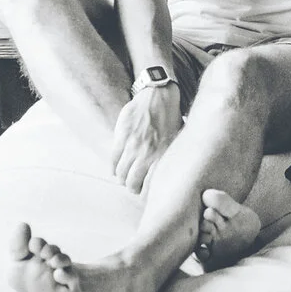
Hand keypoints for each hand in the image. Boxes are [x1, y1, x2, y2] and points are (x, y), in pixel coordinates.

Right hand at [109, 68, 184, 191]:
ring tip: (125, 177)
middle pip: (132, 183)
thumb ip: (170, 159)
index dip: (146, 195)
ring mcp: (133, 145)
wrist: (158, 96)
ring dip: (122, 178)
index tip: (145, 195)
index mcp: (163, 156)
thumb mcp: (176, 140)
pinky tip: (116, 169)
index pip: (151, 186)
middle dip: (132, 188)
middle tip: (134, 187)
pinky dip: (113, 168)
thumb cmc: (170, 119)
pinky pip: (113, 159)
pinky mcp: (121, 136)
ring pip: (121, 173)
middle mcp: (148, 153)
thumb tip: (169, 179)